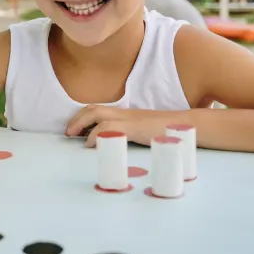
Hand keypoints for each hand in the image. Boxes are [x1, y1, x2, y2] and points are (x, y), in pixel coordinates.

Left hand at [64, 105, 183, 146]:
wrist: (185, 126)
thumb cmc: (166, 131)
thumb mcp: (144, 131)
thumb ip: (131, 134)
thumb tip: (118, 145)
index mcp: (126, 114)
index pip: (100, 109)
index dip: (84, 117)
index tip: (75, 128)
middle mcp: (124, 113)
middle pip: (94, 108)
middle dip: (77, 118)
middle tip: (68, 132)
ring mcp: (128, 119)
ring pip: (97, 114)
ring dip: (81, 124)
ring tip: (73, 136)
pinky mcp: (133, 128)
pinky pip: (108, 127)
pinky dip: (95, 135)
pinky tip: (90, 144)